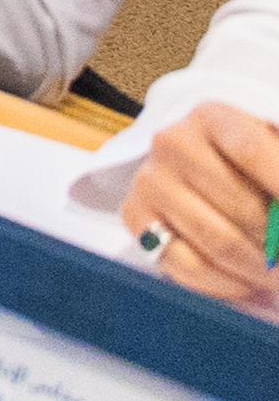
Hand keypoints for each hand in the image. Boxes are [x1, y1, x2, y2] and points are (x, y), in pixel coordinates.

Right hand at [123, 103, 278, 306]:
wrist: (199, 166)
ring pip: (219, 242)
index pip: (253, 152)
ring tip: (277, 272)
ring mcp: (151, 181)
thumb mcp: (273, 150)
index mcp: (213, 117)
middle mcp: (173, 143)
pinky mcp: (135, 215)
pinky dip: (226, 284)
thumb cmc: (251, 163)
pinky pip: (185, 265)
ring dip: (261, 268)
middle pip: (242, 207)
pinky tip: (248, 282)